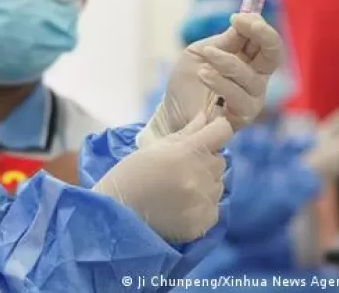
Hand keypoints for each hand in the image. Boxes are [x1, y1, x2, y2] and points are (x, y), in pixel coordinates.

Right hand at [93, 113, 232, 241]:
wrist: (117, 215)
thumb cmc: (130, 175)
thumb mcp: (155, 148)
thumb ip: (186, 133)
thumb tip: (206, 116)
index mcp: (187, 151)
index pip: (222, 131)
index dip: (218, 130)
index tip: (211, 135)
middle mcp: (200, 174)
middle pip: (220, 161)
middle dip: (205, 162)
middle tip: (182, 169)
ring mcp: (203, 200)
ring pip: (218, 186)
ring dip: (204, 185)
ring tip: (179, 191)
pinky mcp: (204, 222)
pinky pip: (213, 209)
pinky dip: (201, 208)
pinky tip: (181, 209)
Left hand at [139, 13, 281, 145]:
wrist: (171, 109)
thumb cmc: (188, 81)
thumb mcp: (202, 52)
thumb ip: (224, 40)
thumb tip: (243, 18)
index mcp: (249, 59)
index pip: (265, 40)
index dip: (256, 25)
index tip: (236, 17)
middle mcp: (255, 78)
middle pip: (274, 55)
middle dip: (263, 35)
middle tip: (241, 23)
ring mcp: (251, 98)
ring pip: (252, 77)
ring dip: (227, 61)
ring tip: (206, 55)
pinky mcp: (242, 116)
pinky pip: (240, 98)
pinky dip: (221, 83)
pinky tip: (204, 75)